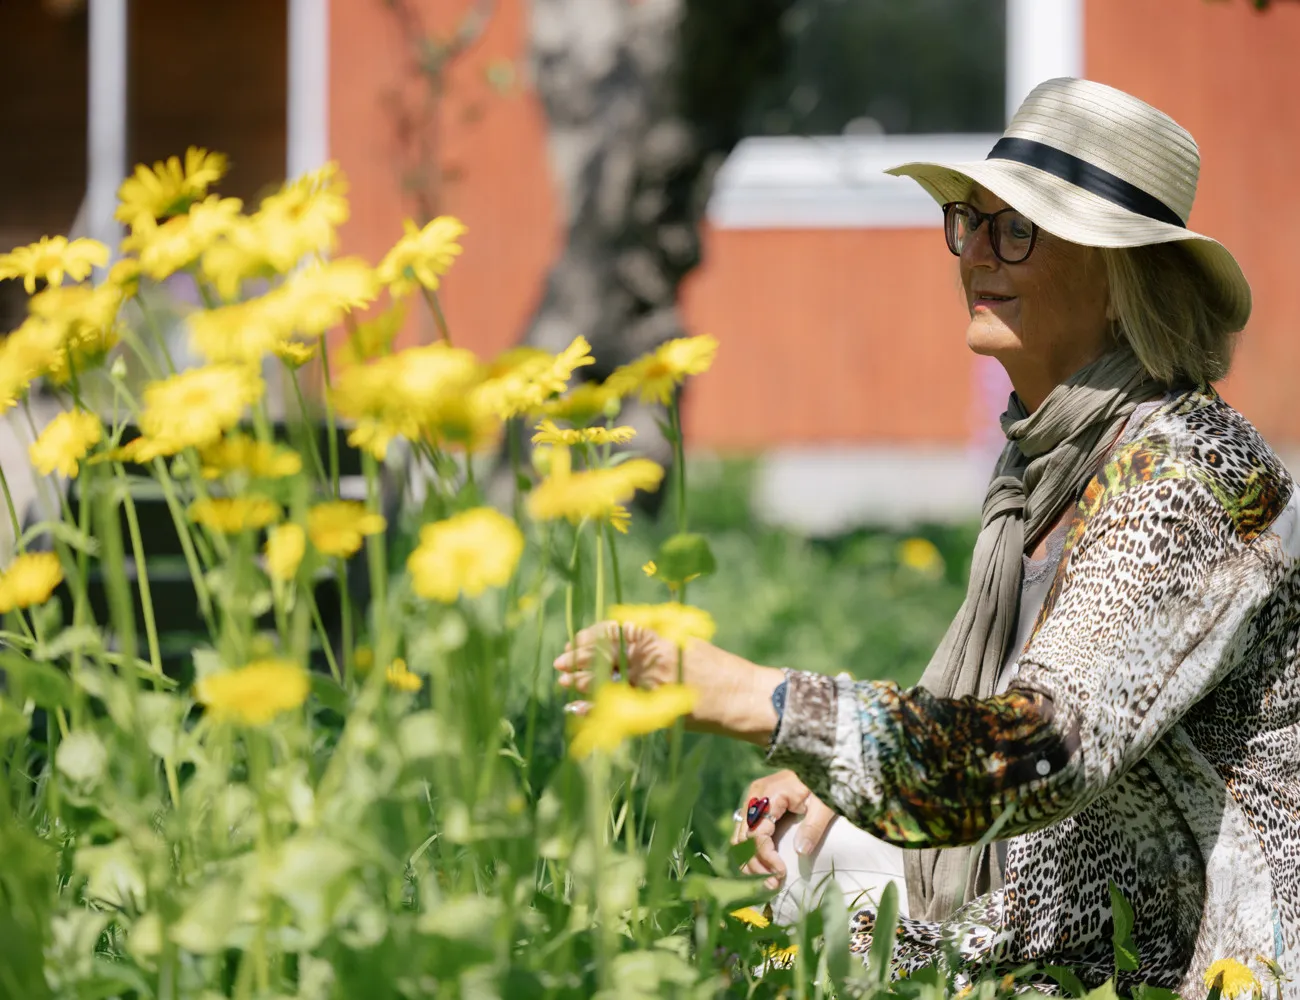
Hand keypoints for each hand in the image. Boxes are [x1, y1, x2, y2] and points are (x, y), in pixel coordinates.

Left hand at [554, 621, 785, 743]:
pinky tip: (577, 707)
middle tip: (559, 664)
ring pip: (604, 680)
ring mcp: (652, 683)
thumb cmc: (715, 668)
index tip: (572, 642)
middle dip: (577, 659)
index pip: (612, 630)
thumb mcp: (683, 642)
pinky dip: (593, 707)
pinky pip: (615, 707)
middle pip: (603, 654)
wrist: (742, 696)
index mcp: (659, 635)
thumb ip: (653, 642)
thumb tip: (618, 642)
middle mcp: (652, 657)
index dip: (587, 636)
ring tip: (564, 683)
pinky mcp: (655, 708)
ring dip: (581, 681)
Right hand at [733, 770, 834, 889]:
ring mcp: (751, 801)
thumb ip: (812, 827)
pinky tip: (762, 867)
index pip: (756, 835)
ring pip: (739, 839)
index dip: (765, 858)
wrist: (818, 761)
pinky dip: (749, 853)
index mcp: (767, 795)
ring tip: (767, 880)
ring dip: (750, 862)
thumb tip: (800, 852)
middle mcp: (753, 798)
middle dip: (755, 865)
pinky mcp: (755, 807)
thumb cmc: (822, 781)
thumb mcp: (824, 804)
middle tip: (773, 885)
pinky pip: (744, 834)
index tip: (781, 873)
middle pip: (742, 840)